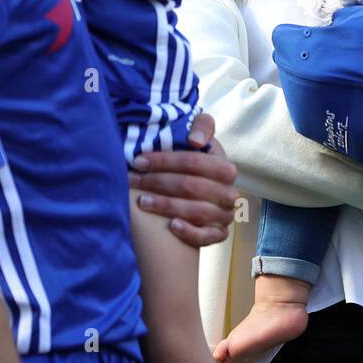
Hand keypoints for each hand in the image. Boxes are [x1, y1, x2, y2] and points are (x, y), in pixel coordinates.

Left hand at [129, 112, 238, 247]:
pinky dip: (189, 232)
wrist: (203, 191)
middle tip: (132, 180)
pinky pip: (206, 237)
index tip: (139, 161)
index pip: (193, 162)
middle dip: (157, 182)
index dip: (164, 160)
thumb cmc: (196, 162)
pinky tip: (171, 226)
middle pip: (190, 186)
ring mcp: (225, 215)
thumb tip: (194, 141)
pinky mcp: (219, 234)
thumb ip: (202, 126)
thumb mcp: (202, 138)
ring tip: (141, 201)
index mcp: (226, 168)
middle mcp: (229, 193)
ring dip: (165, 206)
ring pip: (196, 211)